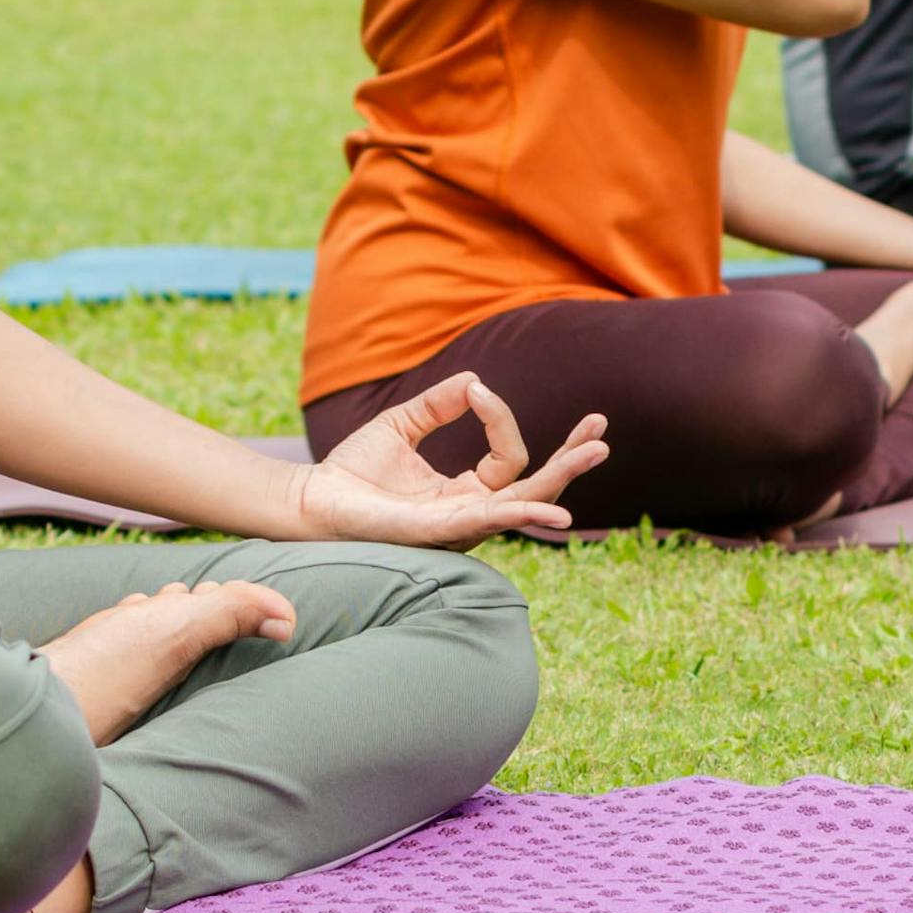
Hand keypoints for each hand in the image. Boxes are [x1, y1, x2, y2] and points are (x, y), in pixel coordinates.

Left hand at [289, 372, 610, 545]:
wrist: (311, 497)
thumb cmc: (352, 469)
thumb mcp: (402, 424)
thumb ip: (438, 405)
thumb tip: (474, 381)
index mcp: (465, 492)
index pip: (508, 456)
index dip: (499, 418)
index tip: (475, 391)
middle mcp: (469, 513)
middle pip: (534, 488)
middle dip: (570, 460)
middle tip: (601, 432)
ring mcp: (456, 526)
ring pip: (521, 505)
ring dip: (560, 480)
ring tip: (594, 452)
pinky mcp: (436, 532)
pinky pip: (487, 522)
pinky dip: (524, 514)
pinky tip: (554, 512)